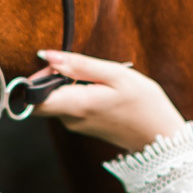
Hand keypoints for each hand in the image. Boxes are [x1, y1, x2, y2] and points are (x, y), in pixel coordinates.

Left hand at [32, 50, 186, 151]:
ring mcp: (75, 125)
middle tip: (75, 65)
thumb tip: (47, 56)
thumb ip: (79, 65)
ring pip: (54, 100)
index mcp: (76, 105)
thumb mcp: (116, 75)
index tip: (53, 65)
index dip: (34, 79)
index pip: (33, 98)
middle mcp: (70, 119)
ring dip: (66, 83)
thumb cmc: (144, 104)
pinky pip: (67, 105)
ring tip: (94, 77)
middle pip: (41, 98)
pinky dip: (75, 92)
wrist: (160, 136)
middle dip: (49, 78)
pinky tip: (98, 88)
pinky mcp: (82, 126)